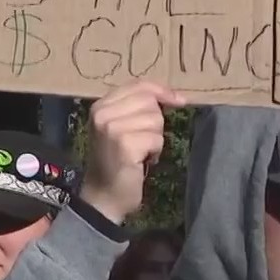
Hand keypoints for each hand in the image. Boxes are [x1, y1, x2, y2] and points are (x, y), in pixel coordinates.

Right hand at [80, 81, 185, 223]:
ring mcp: (111, 128)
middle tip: (142, 140)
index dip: (162, 91)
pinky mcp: (124, 144)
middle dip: (154, 122)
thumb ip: (138, 107)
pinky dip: (155, 151)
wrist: (104, 195)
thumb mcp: (122, 126)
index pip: (139, 85)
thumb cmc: (116, 160)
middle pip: (150, 102)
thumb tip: (177, 96)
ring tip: (140, 151)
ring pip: (155, 120)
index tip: (179, 100)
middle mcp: (102, 113)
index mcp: (100, 105)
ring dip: (154, 138)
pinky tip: (141, 160)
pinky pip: (156, 138)